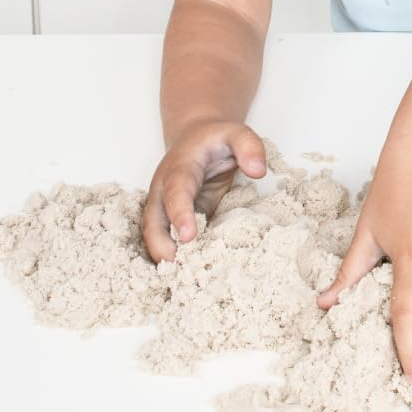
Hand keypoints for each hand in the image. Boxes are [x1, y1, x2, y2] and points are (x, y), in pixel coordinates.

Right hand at [142, 119, 266, 262]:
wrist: (197, 137)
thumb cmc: (216, 138)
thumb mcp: (237, 132)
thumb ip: (249, 146)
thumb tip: (258, 171)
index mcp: (180, 167)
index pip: (176, 191)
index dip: (180, 213)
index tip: (189, 236)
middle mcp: (165, 189)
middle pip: (153, 220)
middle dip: (161, 245)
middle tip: (178, 268)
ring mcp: (164, 206)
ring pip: (155, 234)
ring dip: (164, 256)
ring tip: (183, 278)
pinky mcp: (172, 219)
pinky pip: (167, 240)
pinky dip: (173, 257)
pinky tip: (188, 274)